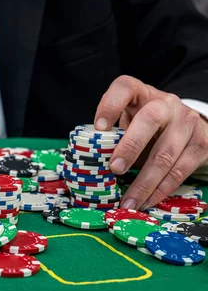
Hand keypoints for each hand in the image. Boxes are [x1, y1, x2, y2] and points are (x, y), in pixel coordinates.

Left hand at [94, 75, 207, 209]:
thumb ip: (115, 135)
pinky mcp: (202, 144)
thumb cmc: (148, 126)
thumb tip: (93, 163)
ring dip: (143, 183)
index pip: (124, 88)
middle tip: (114, 168)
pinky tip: (146, 201)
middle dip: (130, 147)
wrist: (189, 126)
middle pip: (149, 120)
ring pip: (164, 154)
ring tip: (128, 202)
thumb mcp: (131, 121)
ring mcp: (187, 123)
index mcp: (141, 93)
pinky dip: (160, 190)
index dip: (110, 105)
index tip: (98, 127)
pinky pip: (179, 171)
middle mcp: (166, 104)